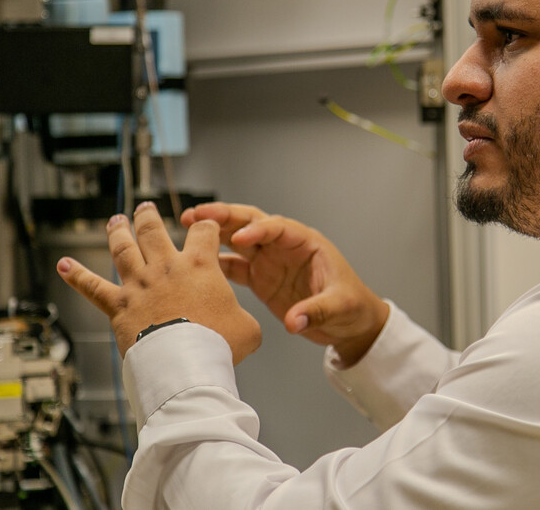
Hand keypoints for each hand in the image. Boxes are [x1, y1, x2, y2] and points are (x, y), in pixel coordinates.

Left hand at [56, 202, 261, 363]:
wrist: (185, 364)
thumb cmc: (217, 346)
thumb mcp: (247, 330)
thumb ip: (244, 319)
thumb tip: (243, 326)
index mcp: (201, 266)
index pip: (204, 232)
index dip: (207, 226)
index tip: (206, 227)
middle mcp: (167, 267)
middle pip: (154, 230)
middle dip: (149, 216)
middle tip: (146, 208)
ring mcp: (140, 284)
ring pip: (123, 248)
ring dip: (118, 232)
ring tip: (115, 221)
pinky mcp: (119, 305)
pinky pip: (92, 287)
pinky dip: (76, 275)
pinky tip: (63, 265)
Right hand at [181, 203, 388, 366]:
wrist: (350, 323)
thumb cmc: (352, 307)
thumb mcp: (340, 307)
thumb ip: (316, 311)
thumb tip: (293, 322)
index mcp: (306, 243)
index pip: (278, 227)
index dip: (258, 229)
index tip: (239, 237)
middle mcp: (284, 246)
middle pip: (251, 223)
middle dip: (224, 217)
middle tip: (196, 215)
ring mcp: (270, 261)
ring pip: (237, 240)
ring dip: (214, 233)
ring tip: (187, 226)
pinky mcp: (261, 279)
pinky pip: (235, 266)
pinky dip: (216, 262)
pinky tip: (196, 262)